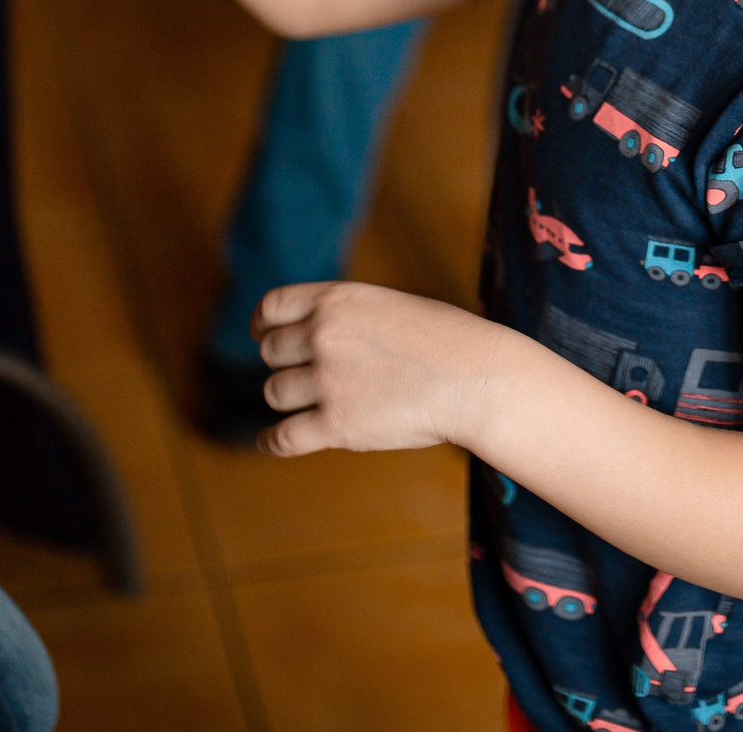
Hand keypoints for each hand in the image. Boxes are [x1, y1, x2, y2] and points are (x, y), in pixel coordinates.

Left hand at [250, 281, 511, 455]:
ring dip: (290, 399)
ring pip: (275, 393)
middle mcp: (324, 336)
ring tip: (315, 404)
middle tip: (308, 375)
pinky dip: (272, 442)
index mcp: (337, 300)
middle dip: (285, 364)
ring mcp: (328, 381)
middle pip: (271, 352)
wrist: (479, 379)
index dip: (263, 324)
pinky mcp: (337, 426)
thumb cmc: (445, 343)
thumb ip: (344, 317)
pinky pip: (283, 437)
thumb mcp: (387, 306)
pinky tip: (271, 442)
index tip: (263, 335)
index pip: (272, 307)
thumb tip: (308, 336)